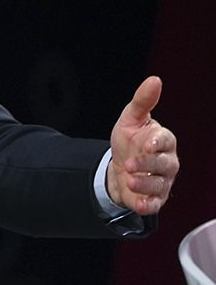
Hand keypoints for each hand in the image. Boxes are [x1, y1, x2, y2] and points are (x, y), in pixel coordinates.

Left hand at [107, 76, 179, 215]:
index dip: (157, 143)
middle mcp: (167, 162)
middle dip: (148, 165)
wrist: (117, 167)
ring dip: (144, 184)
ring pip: (159, 184)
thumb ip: (142, 101)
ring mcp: (162, 181)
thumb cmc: (129, 141)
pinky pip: (155, 203)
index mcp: (163, 140)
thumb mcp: (131, 119)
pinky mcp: (154, 198)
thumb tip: (155, 80)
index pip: (166, 141)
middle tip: (129, 164)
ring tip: (129, 179)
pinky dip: (148, 204)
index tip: (146, 144)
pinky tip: (139, 202)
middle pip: (164, 164)